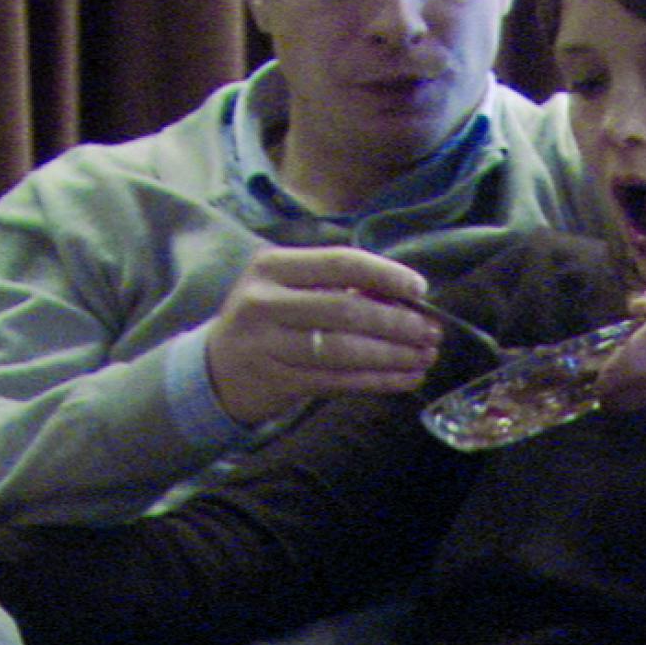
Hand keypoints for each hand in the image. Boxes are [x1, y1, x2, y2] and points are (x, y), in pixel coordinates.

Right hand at [202, 247, 449, 425]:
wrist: (214, 370)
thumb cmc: (266, 319)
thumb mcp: (287, 288)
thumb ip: (337, 284)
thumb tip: (405, 295)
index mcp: (273, 266)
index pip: (340, 263)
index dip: (386, 274)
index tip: (419, 288)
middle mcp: (266, 302)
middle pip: (347, 309)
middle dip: (398, 322)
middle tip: (432, 331)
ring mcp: (268, 344)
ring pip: (345, 350)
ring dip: (394, 355)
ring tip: (425, 356)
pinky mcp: (277, 381)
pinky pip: (339, 381)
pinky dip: (378, 381)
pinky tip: (405, 379)